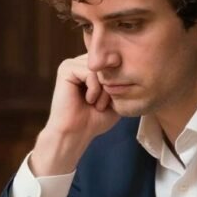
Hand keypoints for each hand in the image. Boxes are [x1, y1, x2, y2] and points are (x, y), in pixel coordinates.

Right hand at [30, 54, 120, 175]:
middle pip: (108, 64)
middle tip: (101, 105)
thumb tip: (130, 62)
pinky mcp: (65, 69)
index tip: (109, 102)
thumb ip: (123, 80)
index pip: (114, 63)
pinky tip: (88, 100)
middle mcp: (81, 62)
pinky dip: (94, 89)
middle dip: (111, 87)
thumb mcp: (116, 98)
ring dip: (103, 90)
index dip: (118, 83)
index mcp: (92, 68)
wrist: (75, 134)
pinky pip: (90, 72)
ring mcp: (72, 64)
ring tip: (96, 104)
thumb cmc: (95, 120)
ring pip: (101, 68)